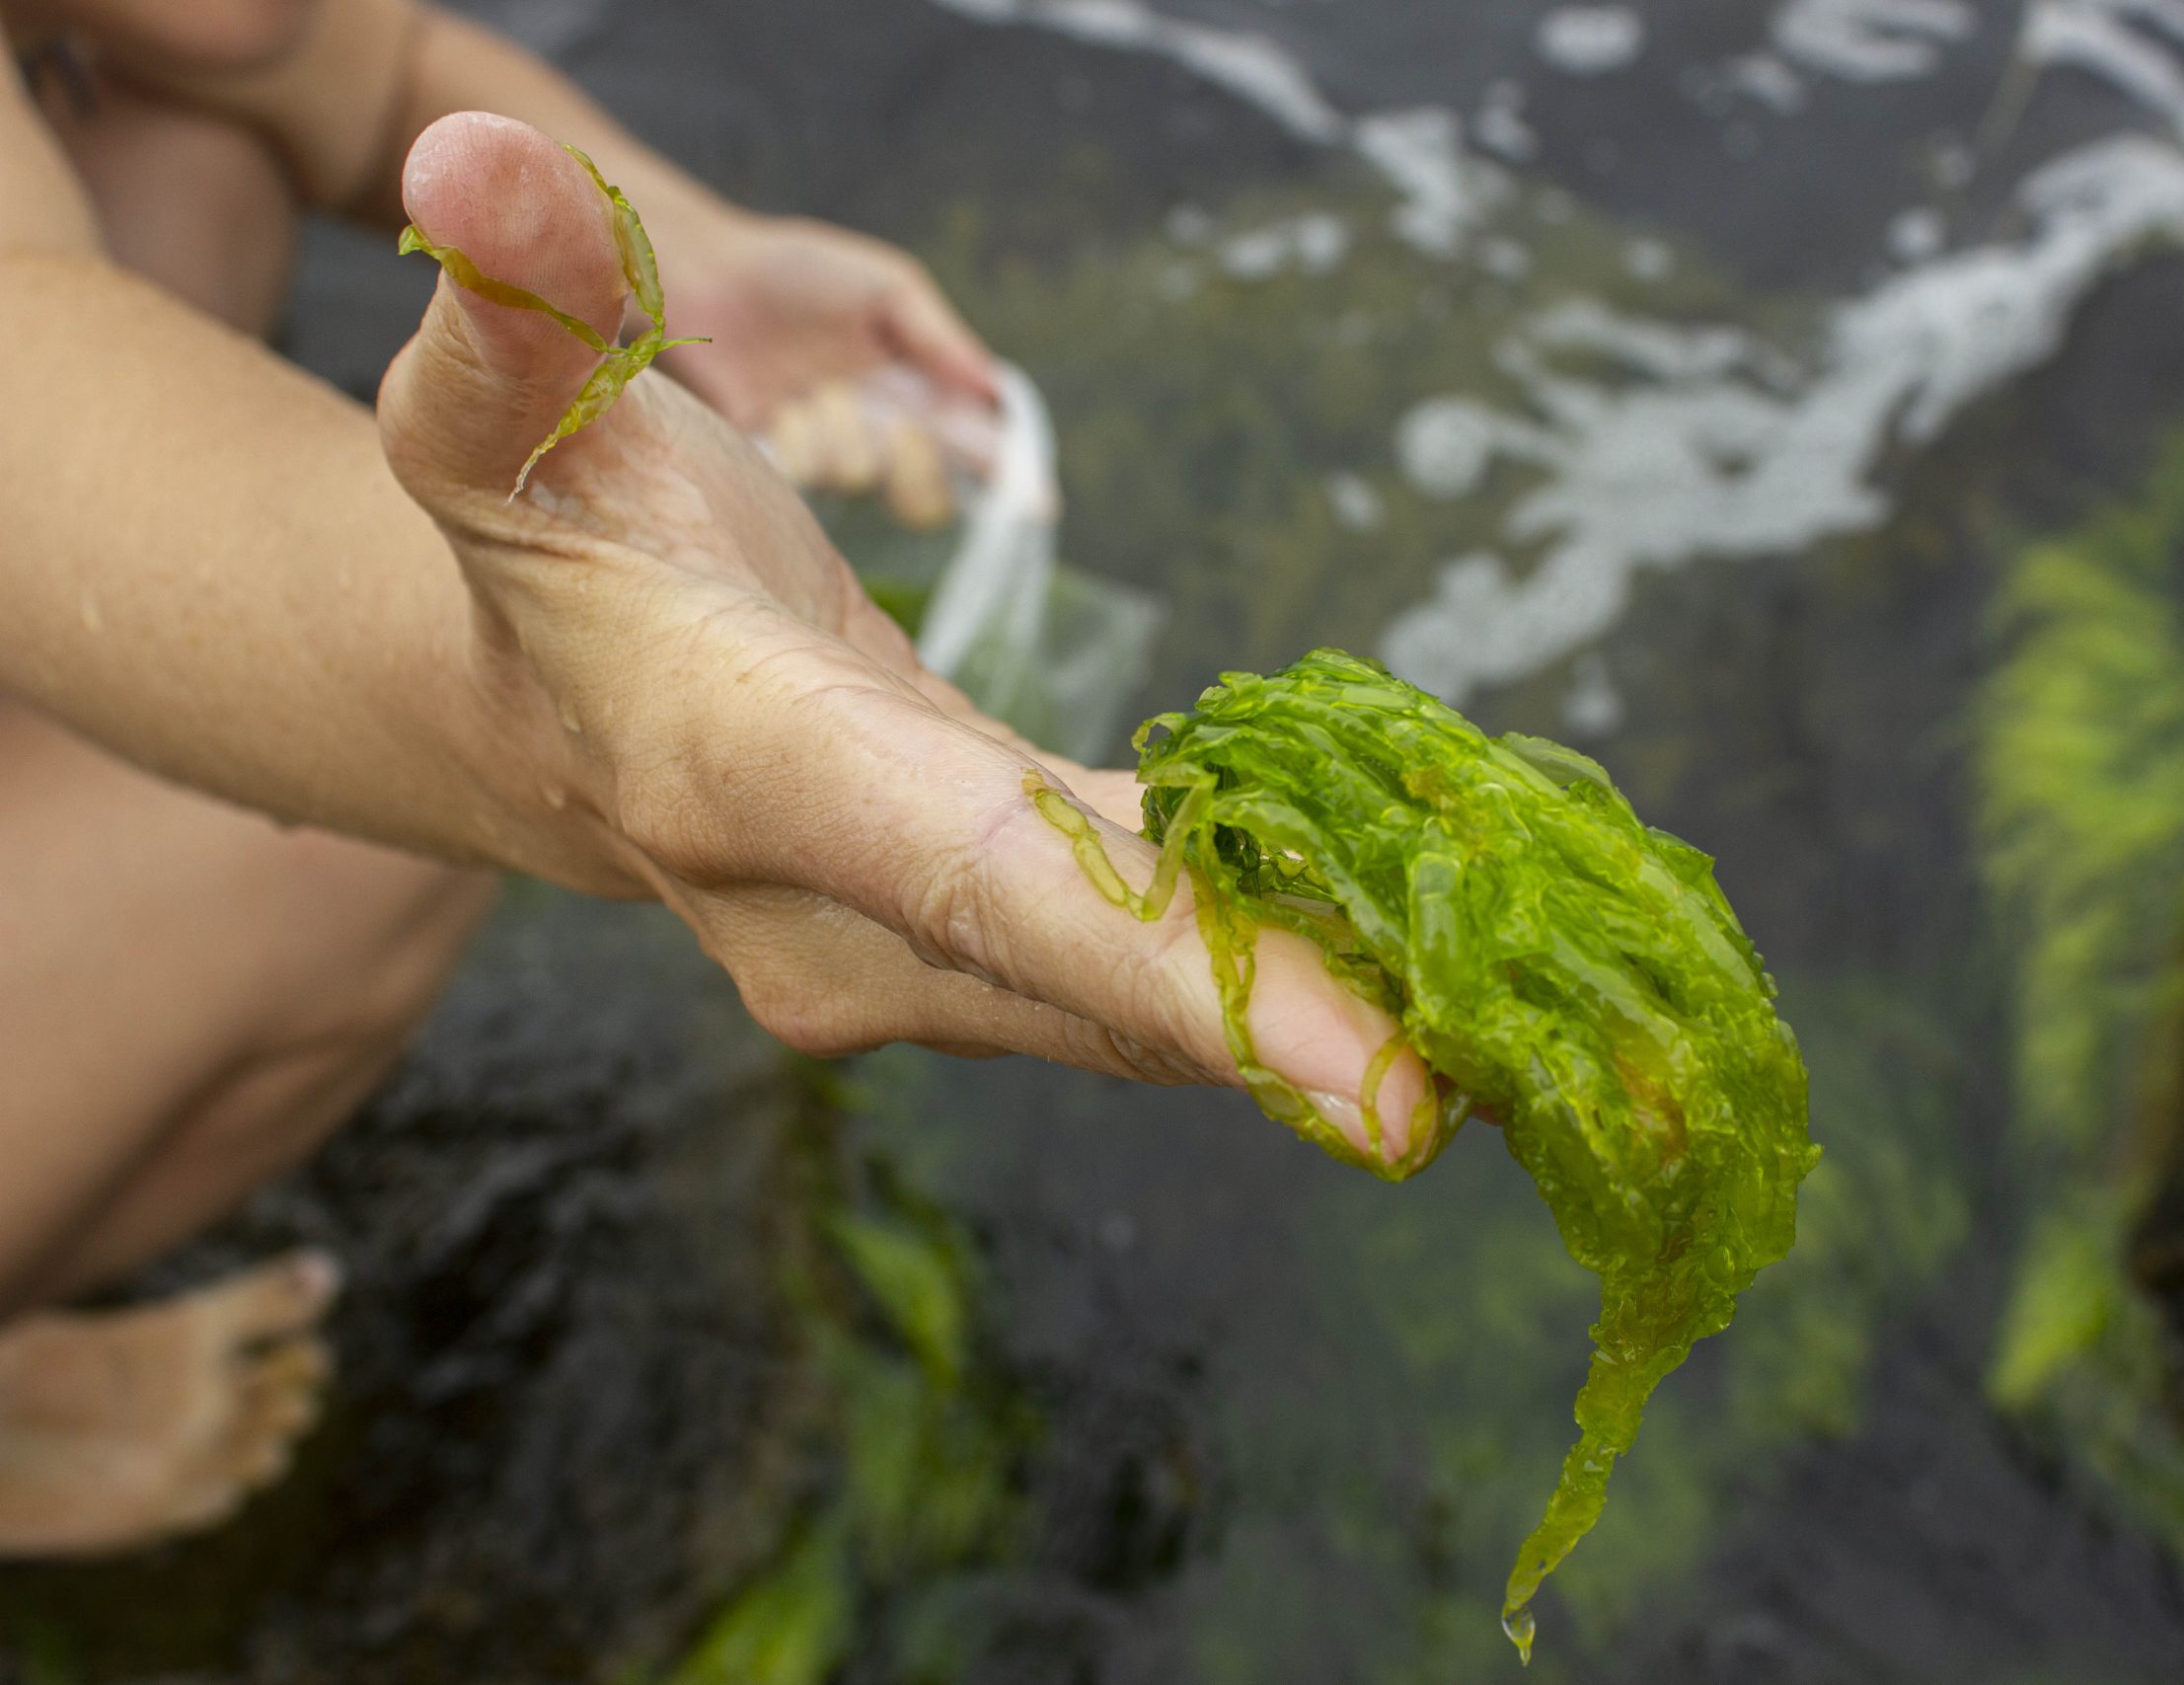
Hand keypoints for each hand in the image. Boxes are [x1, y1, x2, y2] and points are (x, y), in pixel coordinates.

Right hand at [379, 114, 1440, 1173]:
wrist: (558, 706)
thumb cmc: (549, 545)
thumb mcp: (503, 415)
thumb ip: (518, 314)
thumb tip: (485, 180)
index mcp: (752, 784)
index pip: (989, 891)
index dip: (1182, 984)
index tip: (1382, 1088)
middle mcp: (847, 922)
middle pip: (1115, 982)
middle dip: (1324, 1031)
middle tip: (1547, 1065)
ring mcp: (924, 961)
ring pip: (1150, 1002)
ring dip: (1331, 1014)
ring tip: (1539, 1035)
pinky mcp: (994, 948)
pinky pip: (1156, 968)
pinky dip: (1281, 966)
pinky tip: (1419, 955)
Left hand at [654, 206, 997, 522]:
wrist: (709, 276)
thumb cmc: (800, 271)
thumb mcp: (886, 287)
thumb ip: (941, 339)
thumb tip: (995, 391)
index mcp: (924, 392)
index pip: (980, 447)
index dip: (1013, 479)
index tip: (1038, 504)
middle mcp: (886, 433)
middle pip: (930, 498)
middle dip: (919, 466)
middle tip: (902, 425)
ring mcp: (834, 453)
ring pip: (864, 476)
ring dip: (840, 426)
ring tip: (810, 385)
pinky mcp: (784, 466)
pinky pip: (808, 473)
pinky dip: (795, 434)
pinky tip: (773, 404)